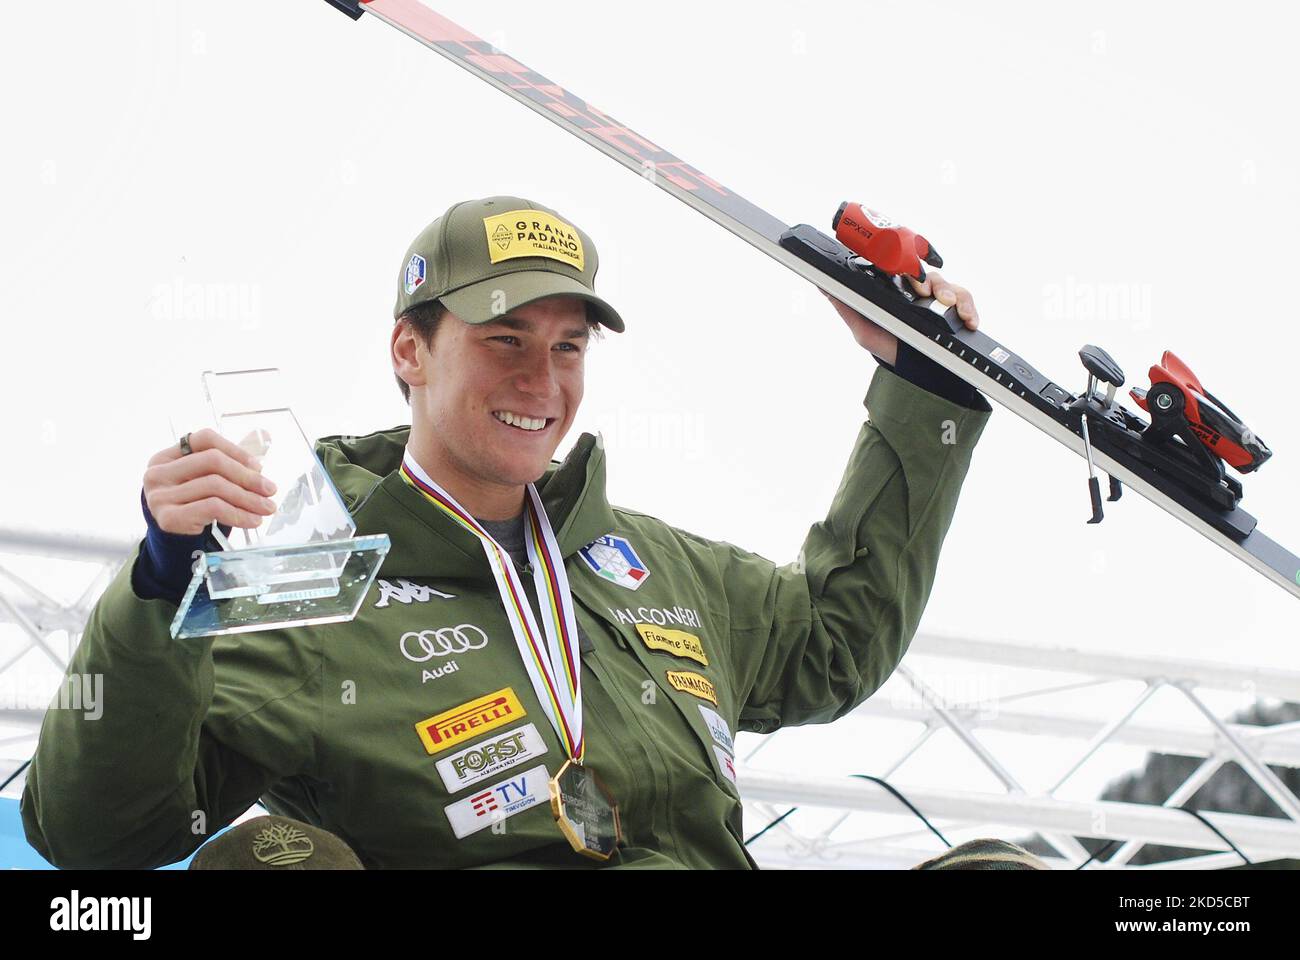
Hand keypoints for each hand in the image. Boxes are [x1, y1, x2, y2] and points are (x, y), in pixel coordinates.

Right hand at [142, 428, 277, 534]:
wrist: (174, 537)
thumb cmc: (194, 503)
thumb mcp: (207, 479)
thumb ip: (230, 461)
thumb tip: (262, 447)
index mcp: (167, 456)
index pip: (205, 439)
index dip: (235, 450)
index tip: (259, 467)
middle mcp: (158, 472)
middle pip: (212, 461)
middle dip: (247, 476)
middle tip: (270, 490)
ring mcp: (160, 495)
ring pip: (215, 486)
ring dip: (248, 498)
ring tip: (267, 508)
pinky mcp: (168, 517)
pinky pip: (213, 508)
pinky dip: (239, 514)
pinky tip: (253, 520)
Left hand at [822, 270, 980, 365]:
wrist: (914, 374)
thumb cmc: (888, 348)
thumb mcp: (863, 330)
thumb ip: (847, 307)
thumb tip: (824, 285)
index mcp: (896, 291)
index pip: (901, 268)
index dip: (905, 264)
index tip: (905, 271)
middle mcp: (918, 292)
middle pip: (926, 273)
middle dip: (928, 280)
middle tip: (925, 292)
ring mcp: (939, 300)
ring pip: (948, 284)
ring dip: (951, 293)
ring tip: (948, 305)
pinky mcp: (957, 310)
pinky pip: (966, 301)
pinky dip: (969, 309)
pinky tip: (968, 320)